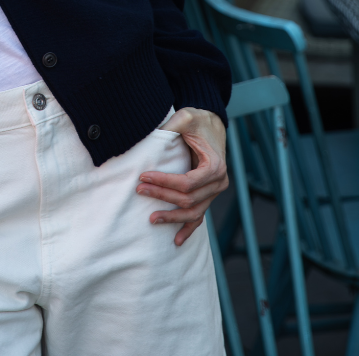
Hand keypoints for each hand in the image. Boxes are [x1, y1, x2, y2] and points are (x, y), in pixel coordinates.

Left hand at [136, 107, 227, 245]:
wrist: (211, 122)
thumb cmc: (197, 119)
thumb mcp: (185, 117)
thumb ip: (170, 126)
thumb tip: (149, 137)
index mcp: (215, 166)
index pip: (187, 183)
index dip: (164, 183)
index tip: (143, 176)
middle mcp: (219, 182)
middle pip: (188, 198)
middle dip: (162, 196)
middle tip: (139, 190)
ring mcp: (215, 191)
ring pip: (194, 212)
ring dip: (173, 217)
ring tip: (152, 218)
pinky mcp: (209, 194)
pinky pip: (200, 215)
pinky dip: (189, 228)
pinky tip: (176, 240)